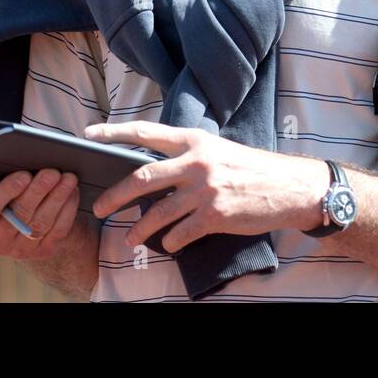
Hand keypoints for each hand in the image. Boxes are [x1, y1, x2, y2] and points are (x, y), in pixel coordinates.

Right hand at [0, 168, 81, 261]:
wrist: (19, 218)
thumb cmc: (3, 191)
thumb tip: (21, 156)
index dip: (5, 192)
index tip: (23, 176)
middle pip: (19, 215)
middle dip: (39, 190)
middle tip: (52, 172)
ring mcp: (18, 250)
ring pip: (41, 223)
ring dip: (58, 197)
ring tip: (68, 178)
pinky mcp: (42, 252)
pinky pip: (58, 231)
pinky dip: (68, 209)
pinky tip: (72, 192)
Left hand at [83, 121, 325, 252]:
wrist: (289, 186)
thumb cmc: (252, 168)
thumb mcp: (217, 150)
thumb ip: (187, 156)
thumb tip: (154, 171)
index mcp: (194, 140)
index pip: (145, 133)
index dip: (114, 133)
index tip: (89, 134)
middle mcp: (195, 162)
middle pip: (141, 178)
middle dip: (115, 195)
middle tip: (99, 207)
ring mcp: (204, 190)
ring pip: (157, 213)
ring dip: (140, 229)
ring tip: (131, 237)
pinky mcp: (214, 216)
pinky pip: (180, 234)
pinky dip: (170, 242)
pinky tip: (169, 245)